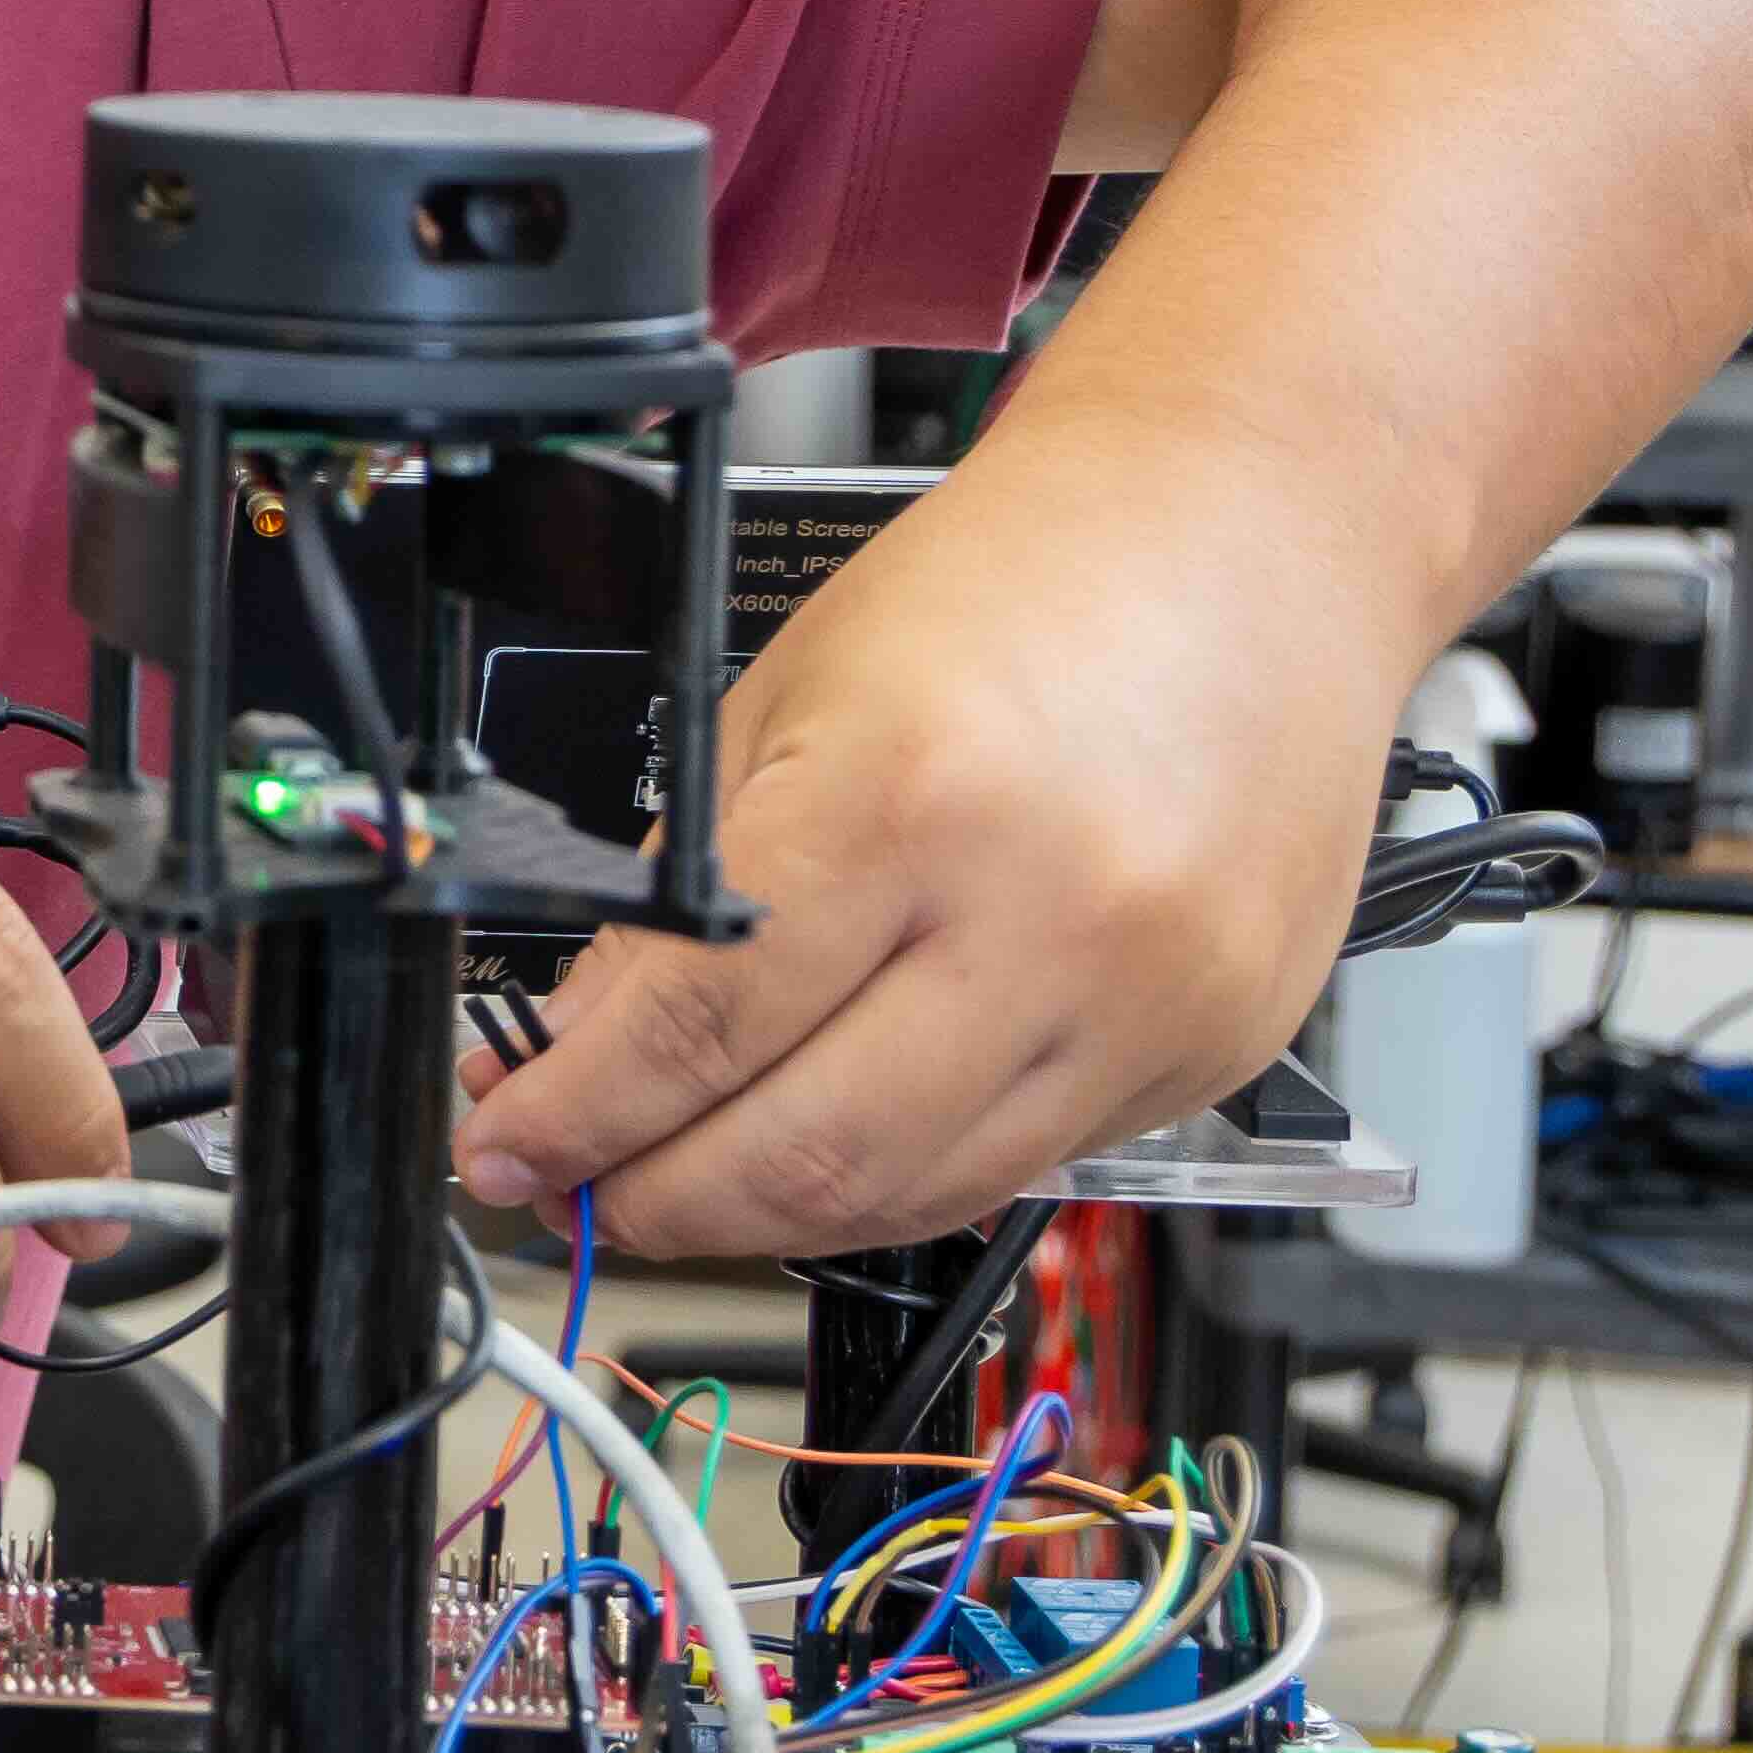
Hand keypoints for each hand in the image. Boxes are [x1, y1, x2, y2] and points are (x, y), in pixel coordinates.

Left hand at [457, 433, 1399, 1256]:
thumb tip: (582, 1044)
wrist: (1246, 535)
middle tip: (575, 1188)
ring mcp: (1150, 1000)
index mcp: (912, 800)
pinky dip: (904, 1180)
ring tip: (682, 1184)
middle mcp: (1049, 919)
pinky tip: (833, 1149)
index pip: (694, 1028)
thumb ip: (679, 892)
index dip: (575, 1118)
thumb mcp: (784, 698)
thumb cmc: (1025, 584)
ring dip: (771, 1217)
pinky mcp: (1216, 1048)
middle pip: (804, 1155)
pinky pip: (1025, 1167)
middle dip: (655, 1201)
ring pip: (915, 1196)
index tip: (506, 1147)